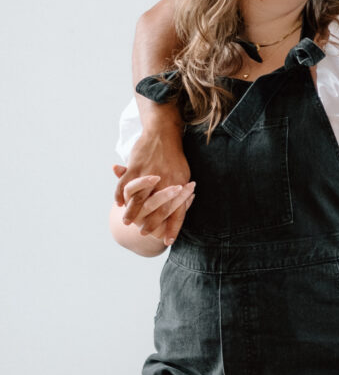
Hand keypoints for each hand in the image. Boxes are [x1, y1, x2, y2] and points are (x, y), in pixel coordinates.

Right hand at [114, 124, 189, 242]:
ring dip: (132, 212)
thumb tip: (186, 206)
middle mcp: (164, 182)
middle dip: (150, 223)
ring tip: (127, 222)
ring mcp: (148, 174)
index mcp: (178, 185)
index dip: (172, 228)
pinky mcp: (135, 166)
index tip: (168, 241)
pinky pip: (125, 183)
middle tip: (144, 233)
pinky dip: (119, 193)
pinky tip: (117, 203)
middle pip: (157, 209)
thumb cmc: (175, 157)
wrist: (164, 132)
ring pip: (139, 199)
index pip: (177, 213)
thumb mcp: (182, 173)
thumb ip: (182, 193)